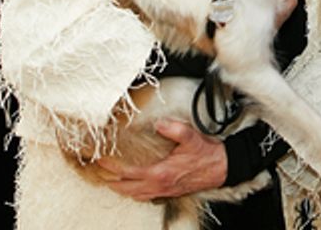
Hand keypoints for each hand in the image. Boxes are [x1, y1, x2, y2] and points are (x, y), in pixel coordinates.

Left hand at [94, 119, 226, 199]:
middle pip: (126, 188)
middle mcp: (158, 185)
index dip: (112, 167)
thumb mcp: (191, 137)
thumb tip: (159, 123)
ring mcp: (163, 191)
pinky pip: (144, 197)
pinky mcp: (168, 192)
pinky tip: (131, 186)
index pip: (127, 172)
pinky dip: (133, 193)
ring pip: (133, 195)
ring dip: (120, 188)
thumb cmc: (206, 154)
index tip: (100, 160)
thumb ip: (174, 129)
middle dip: (110, 180)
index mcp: (160, 172)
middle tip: (98, 171)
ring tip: (109, 179)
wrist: (221, 168)